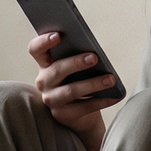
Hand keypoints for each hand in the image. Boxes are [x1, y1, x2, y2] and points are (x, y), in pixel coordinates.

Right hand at [29, 32, 112, 150]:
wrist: (80, 112)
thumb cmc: (79, 80)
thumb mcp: (76, 67)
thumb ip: (79, 56)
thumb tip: (94, 52)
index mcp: (45, 63)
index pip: (35, 49)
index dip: (43, 42)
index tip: (59, 35)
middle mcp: (44, 81)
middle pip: (56, 70)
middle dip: (75, 63)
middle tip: (94, 57)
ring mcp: (51, 99)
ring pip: (70, 91)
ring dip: (92, 84)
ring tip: (111, 79)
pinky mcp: (62, 115)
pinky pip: (83, 107)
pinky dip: (101, 101)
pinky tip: (115, 96)